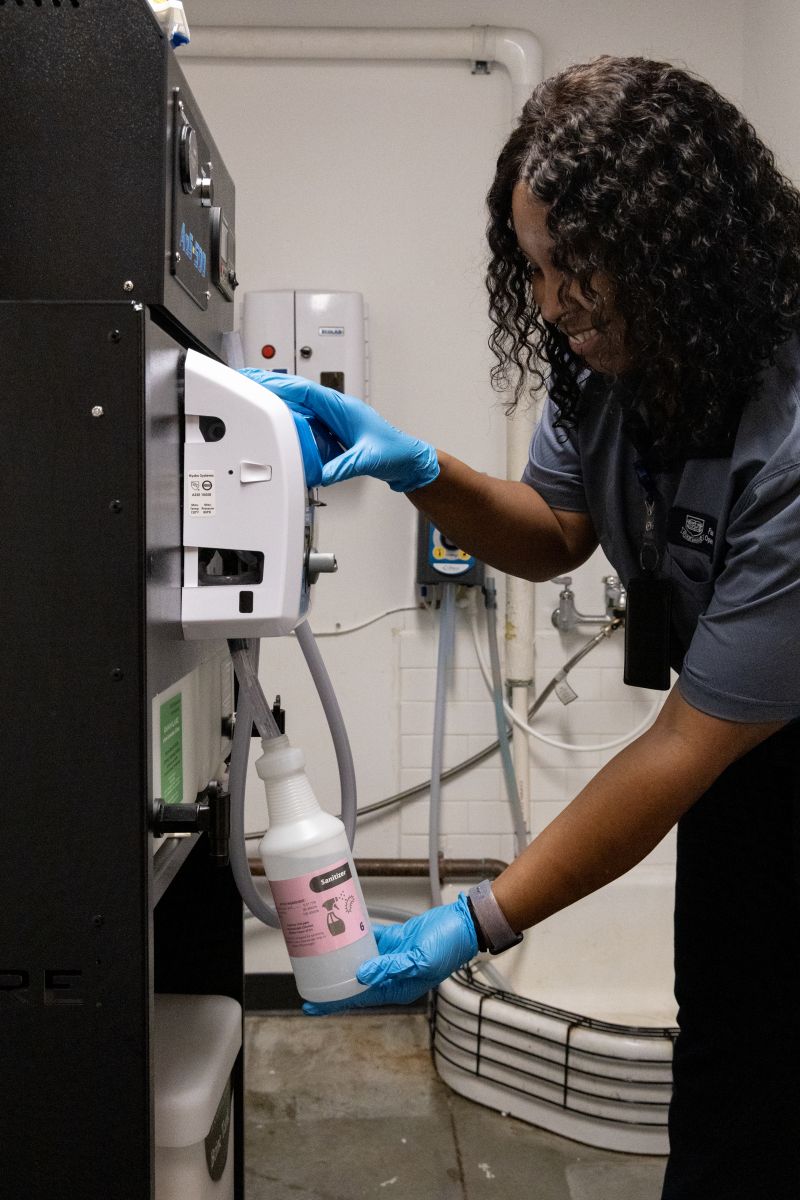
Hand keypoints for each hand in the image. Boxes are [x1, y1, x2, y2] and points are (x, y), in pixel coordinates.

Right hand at [239, 369, 439, 491]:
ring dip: (279, 400)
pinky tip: (278, 423)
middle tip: (246, 382)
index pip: (305, 390)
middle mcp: (336, 409)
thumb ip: (343, 467)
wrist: (409, 460)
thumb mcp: (367, 460)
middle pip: (297, 392)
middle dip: (271, 386)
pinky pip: (306, 419)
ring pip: (300, 404)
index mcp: (343, 407)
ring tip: (255, 399)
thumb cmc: (396, 452)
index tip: (258, 380)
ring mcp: (334, 418)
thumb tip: (320, 474)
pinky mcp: (334, 430)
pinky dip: (290, 418)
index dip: (279, 384)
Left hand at [302, 894, 478, 1014]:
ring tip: (319, 955)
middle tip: (308, 979)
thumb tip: (362, 974)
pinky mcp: (397, 939)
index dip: (335, 1003)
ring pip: (361, 960)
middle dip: (332, 983)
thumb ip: (391, 968)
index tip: (312, 1006)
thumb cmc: (450, 946)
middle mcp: (392, 975)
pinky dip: (357, 935)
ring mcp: (393, 957)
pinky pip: (372, 939)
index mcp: (398, 988)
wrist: (465, 922)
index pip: (359, 1000)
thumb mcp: (421, 961)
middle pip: (355, 983)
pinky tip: (342, 930)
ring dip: (342, 958)